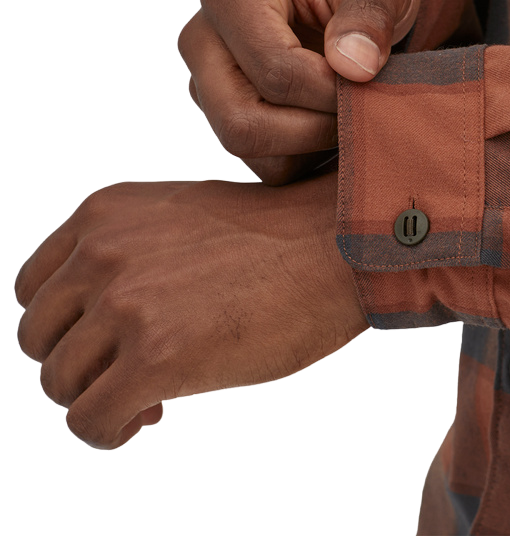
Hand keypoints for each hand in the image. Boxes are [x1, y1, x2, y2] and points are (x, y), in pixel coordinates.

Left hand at [15, 172, 366, 448]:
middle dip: (80, 365)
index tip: (108, 343)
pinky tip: (150, 417)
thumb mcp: (183, 218)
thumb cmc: (278, 236)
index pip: (35, 289)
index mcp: (105, 213)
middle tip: (131, 373)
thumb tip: (104, 324)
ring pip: (58, 383)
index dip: (67, 326)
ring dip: (97, 398)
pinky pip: (89, 421)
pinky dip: (109, 432)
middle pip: (41, 339)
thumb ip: (130, 253)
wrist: (338, 245)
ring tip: (149, 397)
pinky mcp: (155, 357)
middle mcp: (103, 252)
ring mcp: (126, 303)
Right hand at [178, 0, 420, 184]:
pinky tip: (333, 119)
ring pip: (250, 149)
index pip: (274, 71)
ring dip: (311, 145)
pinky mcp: (225, 112)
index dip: (331, 92)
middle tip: (364, 110)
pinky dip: (305, 155)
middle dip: (314, 129)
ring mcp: (207, 82)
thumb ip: (369, 14)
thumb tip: (354, 67)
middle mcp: (203, 40)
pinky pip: (263, 161)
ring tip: (352, 109)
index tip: (373, 83)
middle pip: (242, 123)